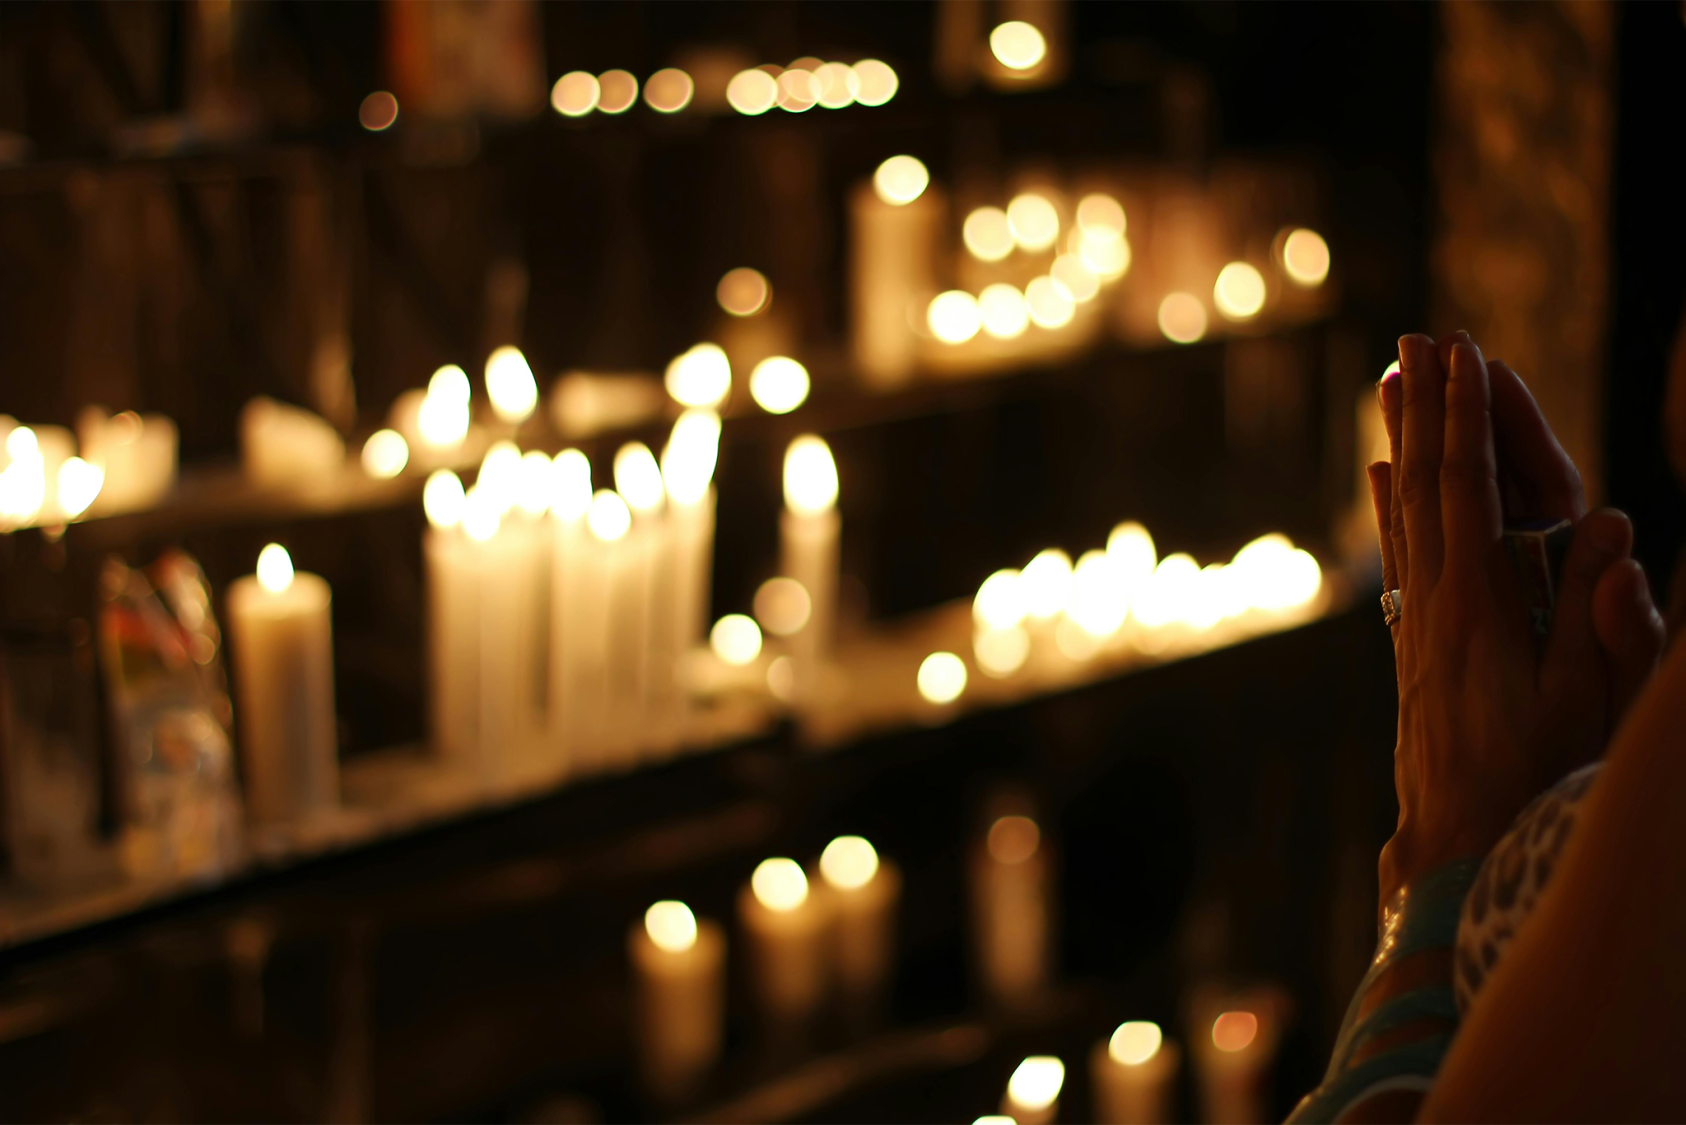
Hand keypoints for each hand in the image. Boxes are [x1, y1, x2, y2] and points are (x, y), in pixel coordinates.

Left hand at [1366, 334, 1662, 904]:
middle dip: (1423, 407)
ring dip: (1399, 439)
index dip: (1464, 417)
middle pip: (1421, 481)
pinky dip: (1388, 503)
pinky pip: (1397, 552)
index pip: (1466, 487)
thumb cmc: (1534, 776)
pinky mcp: (1411, 640)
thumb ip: (1606, 618)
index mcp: (1477, 601)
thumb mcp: (1588, 702)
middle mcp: (1433, 597)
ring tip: (1390, 381)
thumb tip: (1619, 529)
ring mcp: (1415, 617)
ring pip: (1401, 508)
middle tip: (1413, 339)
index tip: (1459, 355)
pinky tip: (1380, 474)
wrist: (1454, 841)